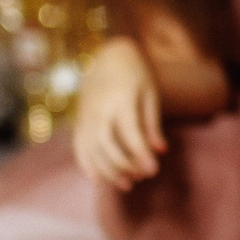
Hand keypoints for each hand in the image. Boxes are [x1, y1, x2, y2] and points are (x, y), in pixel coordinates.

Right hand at [73, 38, 164, 192]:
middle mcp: (99, 110)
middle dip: (124, 166)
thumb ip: (152, 123)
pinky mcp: (79, 120)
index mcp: (121, 100)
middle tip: (141, 178)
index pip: (130, 133)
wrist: (108, 55)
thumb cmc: (135, 74)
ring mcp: (86, 115)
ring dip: (108, 171)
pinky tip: (98, 180)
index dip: (141, 154)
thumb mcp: (150, 93)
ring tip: (126, 183)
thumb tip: (160, 151)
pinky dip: (86, 165)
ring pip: (92, 150)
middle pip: (107, 146)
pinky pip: (78, 146)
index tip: (153, 171)